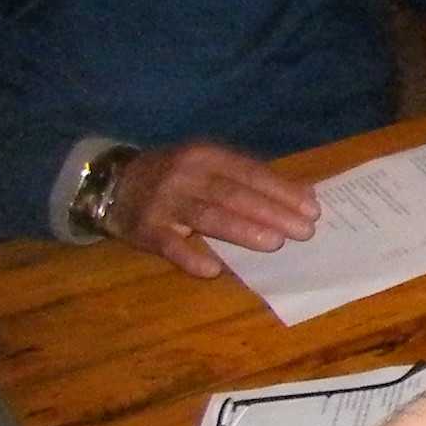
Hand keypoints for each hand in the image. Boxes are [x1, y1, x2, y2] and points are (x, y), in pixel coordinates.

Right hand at [107, 141, 319, 279]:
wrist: (112, 182)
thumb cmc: (177, 176)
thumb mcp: (210, 166)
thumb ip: (251, 178)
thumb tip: (304, 195)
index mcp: (206, 156)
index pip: (250, 173)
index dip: (282, 191)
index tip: (312, 210)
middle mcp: (185, 175)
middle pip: (233, 195)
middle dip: (271, 213)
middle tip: (303, 232)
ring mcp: (163, 202)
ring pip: (207, 217)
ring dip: (242, 230)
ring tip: (274, 243)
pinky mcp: (144, 229)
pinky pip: (170, 245)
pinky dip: (191, 258)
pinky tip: (213, 270)